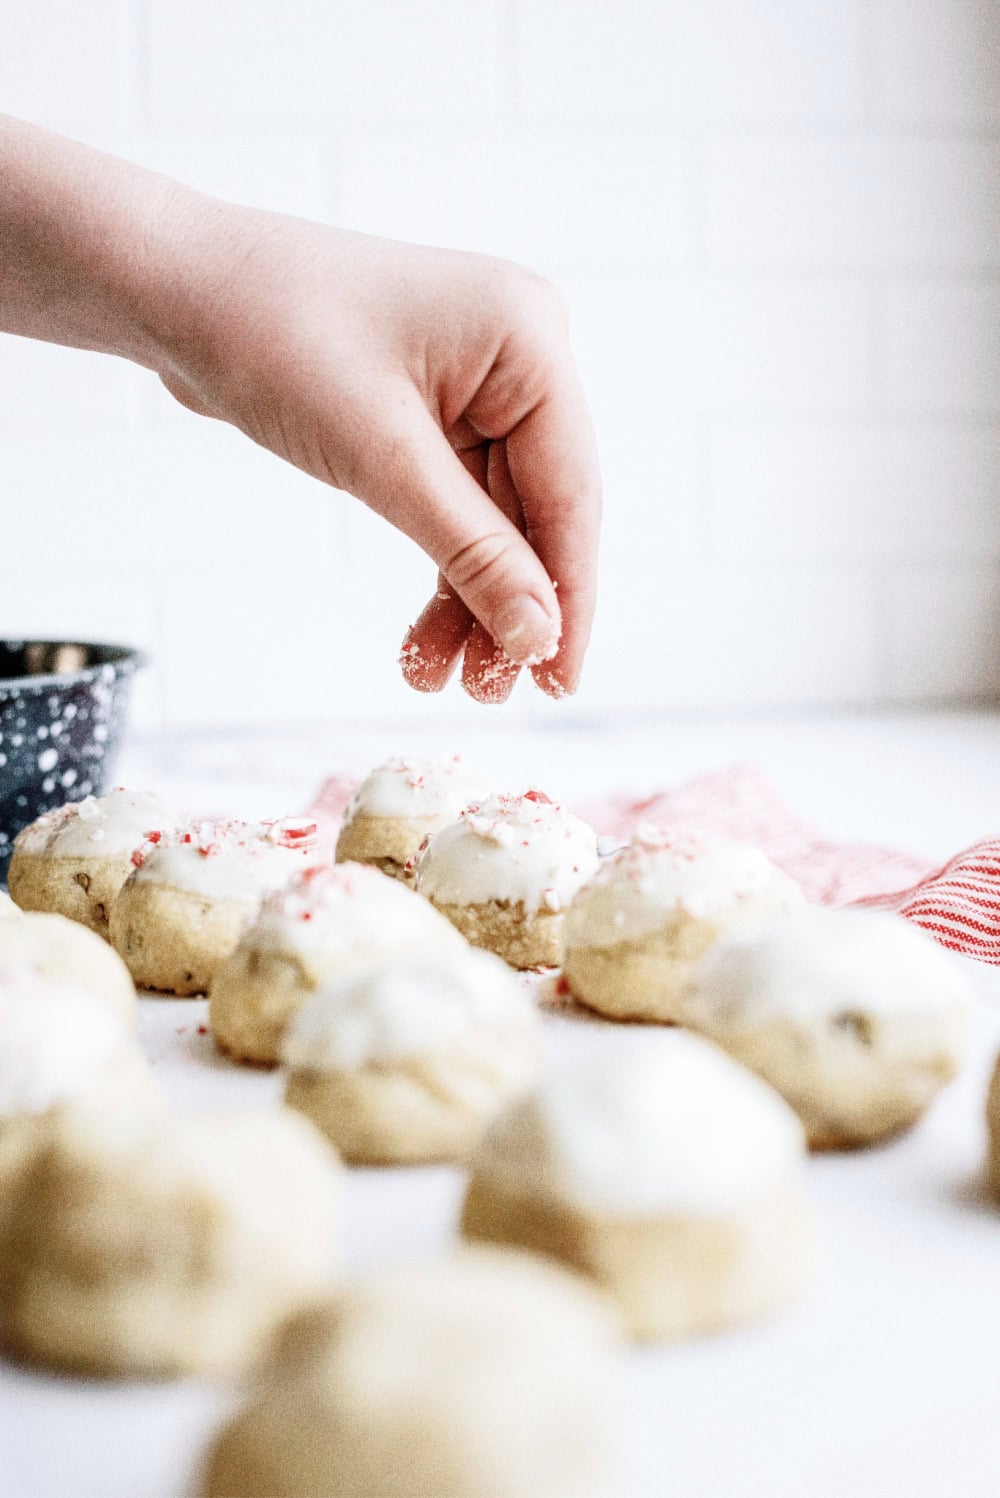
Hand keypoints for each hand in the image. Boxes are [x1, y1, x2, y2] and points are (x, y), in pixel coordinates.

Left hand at [156, 215, 600, 700]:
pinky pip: (456, 510)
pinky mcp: (435, 414)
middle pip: (538, 514)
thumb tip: (539, 638)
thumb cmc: (273, 338)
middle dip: (511, 608)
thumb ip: (472, 552)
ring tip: (445, 682)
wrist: (179, 290)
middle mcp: (518, 359)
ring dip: (473, 604)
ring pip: (495, 524)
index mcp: (530, 340)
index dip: (567, 597)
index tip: (559, 683)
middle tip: (488, 696)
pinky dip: (442, 572)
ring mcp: (477, 386)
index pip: (571, 493)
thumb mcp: (381, 459)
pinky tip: (427, 640)